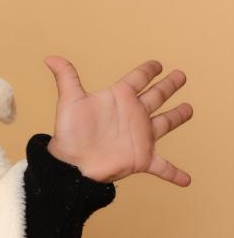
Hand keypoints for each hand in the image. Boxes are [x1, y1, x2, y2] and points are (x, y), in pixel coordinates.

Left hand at [42, 56, 192, 186]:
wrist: (72, 164)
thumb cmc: (69, 133)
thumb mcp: (70, 101)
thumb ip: (66, 77)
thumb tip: (50, 58)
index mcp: (119, 98)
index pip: (138, 79)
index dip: (148, 70)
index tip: (157, 64)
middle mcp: (132, 115)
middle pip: (156, 96)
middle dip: (169, 86)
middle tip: (180, 76)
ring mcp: (139, 136)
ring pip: (164, 123)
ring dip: (177, 117)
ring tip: (188, 109)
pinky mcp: (142, 158)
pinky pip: (163, 167)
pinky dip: (175, 173)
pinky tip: (186, 179)